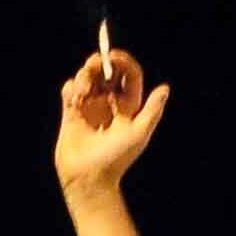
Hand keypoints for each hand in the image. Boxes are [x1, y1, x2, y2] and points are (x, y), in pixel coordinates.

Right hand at [55, 48, 167, 199]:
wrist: (89, 178)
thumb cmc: (116, 159)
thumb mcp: (138, 134)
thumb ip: (152, 111)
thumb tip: (165, 88)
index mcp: (128, 106)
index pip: (128, 74)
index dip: (122, 61)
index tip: (113, 57)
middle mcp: (109, 104)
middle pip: (105, 70)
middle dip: (99, 63)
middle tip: (95, 66)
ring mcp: (90, 107)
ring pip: (86, 76)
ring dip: (83, 76)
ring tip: (82, 93)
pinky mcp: (72, 112)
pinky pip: (70, 88)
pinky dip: (71, 88)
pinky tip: (74, 100)